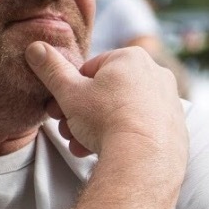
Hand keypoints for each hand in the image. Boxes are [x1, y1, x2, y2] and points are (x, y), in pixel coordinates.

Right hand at [26, 42, 187, 168]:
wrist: (143, 162)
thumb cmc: (105, 119)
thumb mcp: (68, 91)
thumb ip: (50, 68)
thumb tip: (35, 47)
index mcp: (130, 58)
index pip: (90, 69)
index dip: (70, 89)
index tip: (60, 105)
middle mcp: (154, 74)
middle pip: (104, 91)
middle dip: (79, 111)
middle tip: (65, 127)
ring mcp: (167, 102)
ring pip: (119, 110)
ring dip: (94, 127)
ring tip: (79, 143)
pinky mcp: (174, 129)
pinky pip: (138, 127)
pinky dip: (118, 137)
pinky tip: (99, 150)